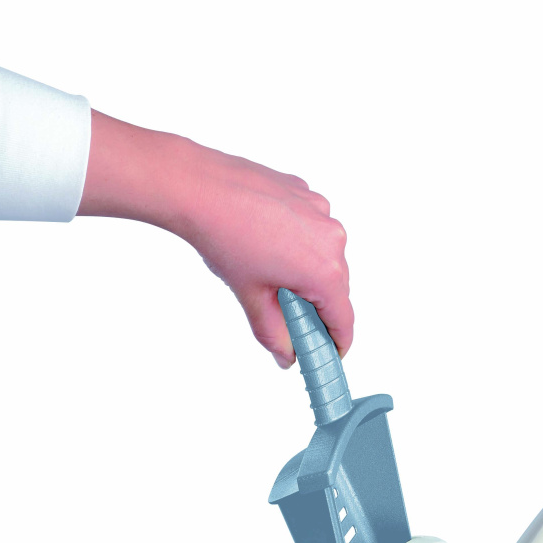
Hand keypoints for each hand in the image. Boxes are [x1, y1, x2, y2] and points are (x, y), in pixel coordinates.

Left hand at [78, 111, 352, 366]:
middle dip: (315, 307)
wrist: (198, 188)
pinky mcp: (306, 195)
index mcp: (324, 270)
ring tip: (268, 275)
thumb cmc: (223, 236)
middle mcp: (332, 239)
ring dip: (305, 273)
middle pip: (336, 288)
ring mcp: (321, 212)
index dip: (336, 343)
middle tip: (289, 320)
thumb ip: (274, 334)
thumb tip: (285, 354)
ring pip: (324, 257)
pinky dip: (297, 244)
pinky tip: (266, 245)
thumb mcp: (251, 298)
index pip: (343, 319)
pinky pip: (312, 230)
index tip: (330, 353)